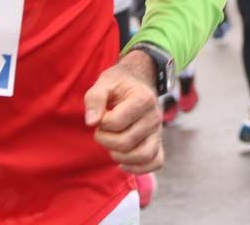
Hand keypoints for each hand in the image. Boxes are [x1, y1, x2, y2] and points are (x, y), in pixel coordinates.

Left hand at [84, 52, 163, 173]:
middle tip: (101, 130)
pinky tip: (123, 162)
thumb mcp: (104, 83)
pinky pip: (156, 162)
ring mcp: (158, 131)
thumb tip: (91, 122)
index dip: (101, 122)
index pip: (116, 123)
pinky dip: (139, 168)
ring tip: (111, 145)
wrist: (138, 81)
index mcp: (143, 100)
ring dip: (120, 156)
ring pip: (143, 155)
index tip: (100, 114)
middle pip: (127, 142)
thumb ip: (95, 99)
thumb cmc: (118, 84)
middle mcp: (155, 117)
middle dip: (105, 139)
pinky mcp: (158, 142)